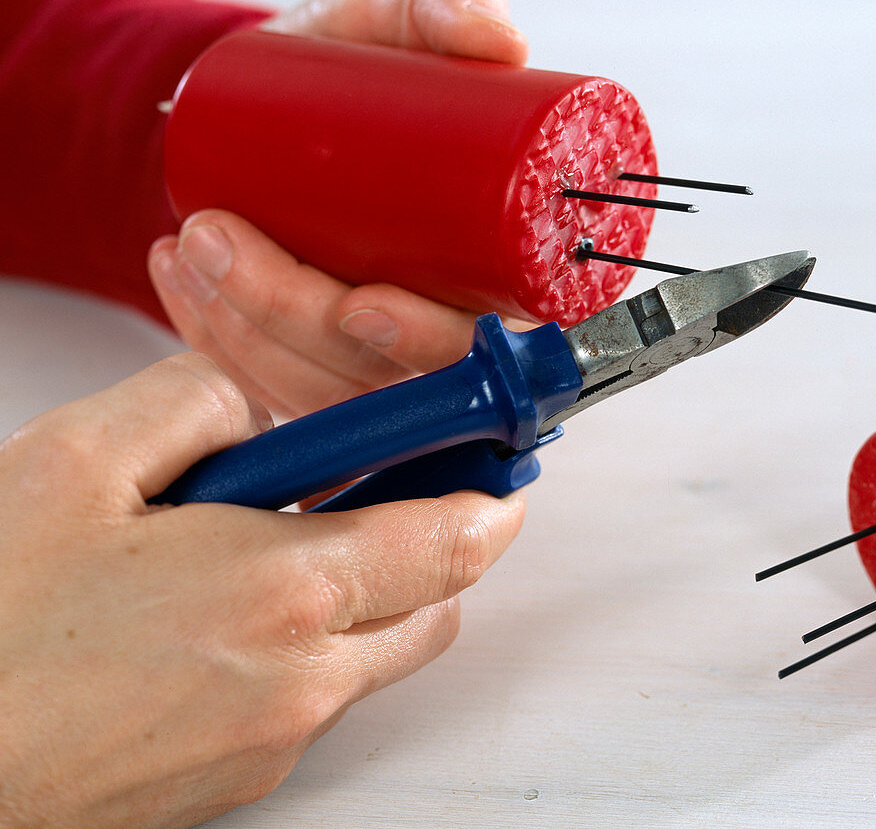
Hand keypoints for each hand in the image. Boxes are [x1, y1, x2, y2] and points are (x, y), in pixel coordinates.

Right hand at [0, 354, 523, 826]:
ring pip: (379, 656)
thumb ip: (194, 403)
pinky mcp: (244, 780)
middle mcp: (303, 679)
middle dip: (427, 547)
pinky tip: (225, 618)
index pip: (452, 541)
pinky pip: (319, 698)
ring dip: (365, 599)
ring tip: (270, 553)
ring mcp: (276, 741)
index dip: (488, 496)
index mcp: (285, 591)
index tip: (491, 468)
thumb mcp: (77, 464)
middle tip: (368, 499)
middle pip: (435, 605)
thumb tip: (255, 408)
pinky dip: (310, 648)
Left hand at [149, 0, 529, 416]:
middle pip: (389, 374)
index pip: (484, 339)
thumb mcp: (388, 24)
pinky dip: (217, 343)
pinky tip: (183, 284)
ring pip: (322, 389)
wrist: (284, 98)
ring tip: (191, 251)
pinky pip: (271, 388)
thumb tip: (496, 36)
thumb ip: (440, 5)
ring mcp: (382, 357)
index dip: (425, 341)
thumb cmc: (353, 74)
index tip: (359, 305)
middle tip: (222, 240)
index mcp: (500, 270)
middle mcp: (448, 325)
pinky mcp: (321, 366)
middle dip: (296, 321)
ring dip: (246, 333)